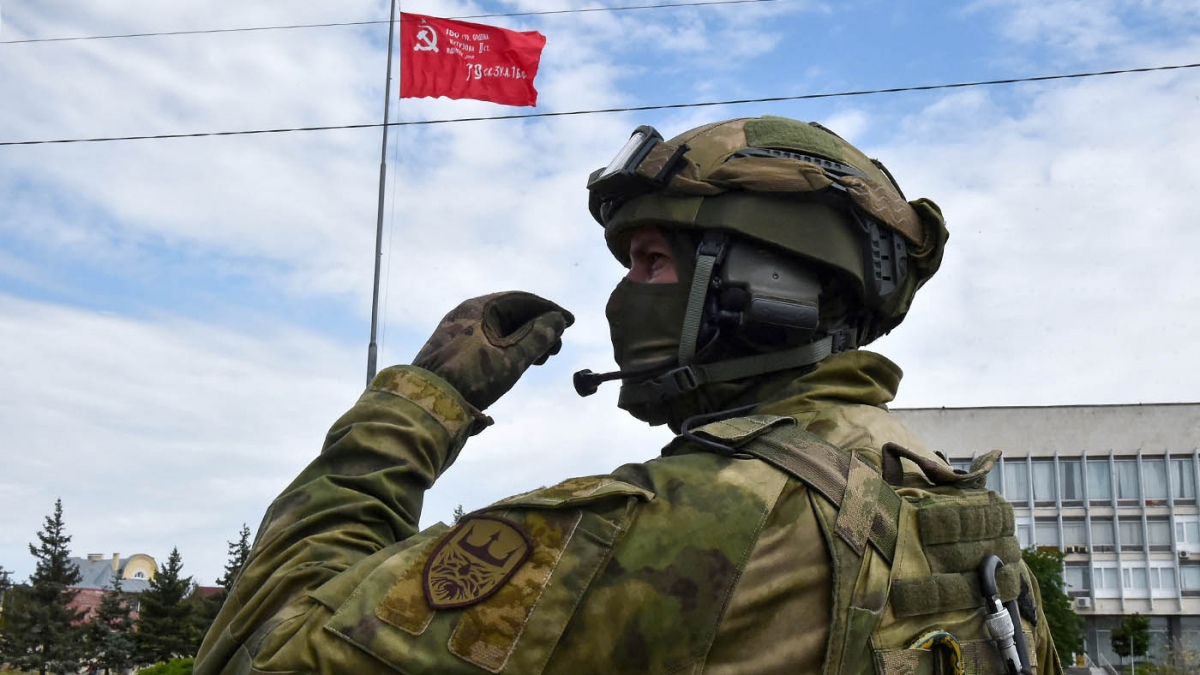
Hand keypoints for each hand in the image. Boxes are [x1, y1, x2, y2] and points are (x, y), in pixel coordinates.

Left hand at [413, 292, 574, 409]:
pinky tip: (519, 363)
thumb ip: (538, 337)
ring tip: (542, 359)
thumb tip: (558, 320)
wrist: (426, 403)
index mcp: (478, 306)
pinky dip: (509, 349)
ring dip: (526, 340)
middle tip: (557, 347)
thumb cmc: (471, 376)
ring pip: (501, 329)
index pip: (522, 299)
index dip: (549, 310)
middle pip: (512, 313)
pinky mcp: (455, 350)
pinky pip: (489, 341)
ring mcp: (459, 331)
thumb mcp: (511, 357)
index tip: (570, 322)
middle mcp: (467, 313)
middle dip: (539, 328)